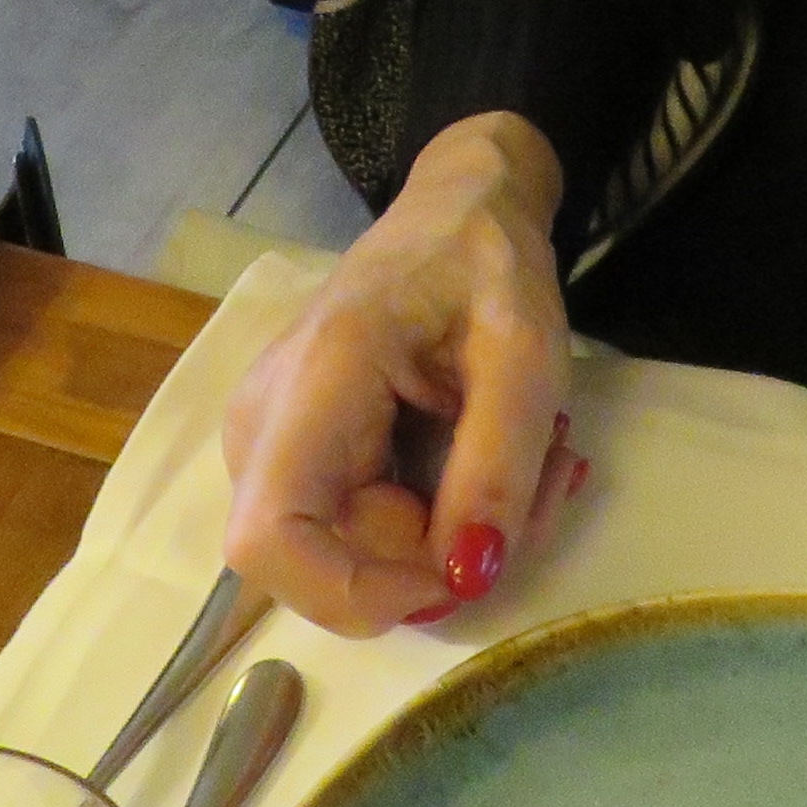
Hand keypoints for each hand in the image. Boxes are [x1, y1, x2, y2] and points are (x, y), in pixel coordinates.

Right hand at [222, 112, 584, 629]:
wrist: (454, 214)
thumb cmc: (484, 265)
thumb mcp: (524, 354)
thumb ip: (496, 468)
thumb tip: (466, 581)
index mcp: (310, 383)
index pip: (267, 541)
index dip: (353, 592)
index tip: (456, 568)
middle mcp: (264, 429)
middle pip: (327, 563)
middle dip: (445, 557)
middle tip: (543, 481)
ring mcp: (273, 450)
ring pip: (355, 559)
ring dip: (458, 538)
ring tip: (530, 456)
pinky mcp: (299, 464)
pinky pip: (365, 535)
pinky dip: (442, 522)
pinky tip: (489, 458)